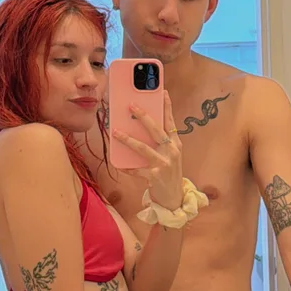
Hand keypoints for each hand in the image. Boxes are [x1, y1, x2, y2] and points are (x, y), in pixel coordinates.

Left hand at [112, 88, 182, 209]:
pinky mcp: (155, 177)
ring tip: (115, 131)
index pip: (170, 122)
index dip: (167, 106)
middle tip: (131, 106)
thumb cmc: (168, 173)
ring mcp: (164, 164)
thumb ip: (160, 142)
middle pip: (156, 130)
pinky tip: (118, 164)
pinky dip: (127, 167)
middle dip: (143, 117)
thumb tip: (141, 127)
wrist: (174, 198)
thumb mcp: (169, 155)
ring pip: (143, 148)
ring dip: (127, 139)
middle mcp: (172, 151)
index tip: (163, 92)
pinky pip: (136, 170)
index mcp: (175, 144)